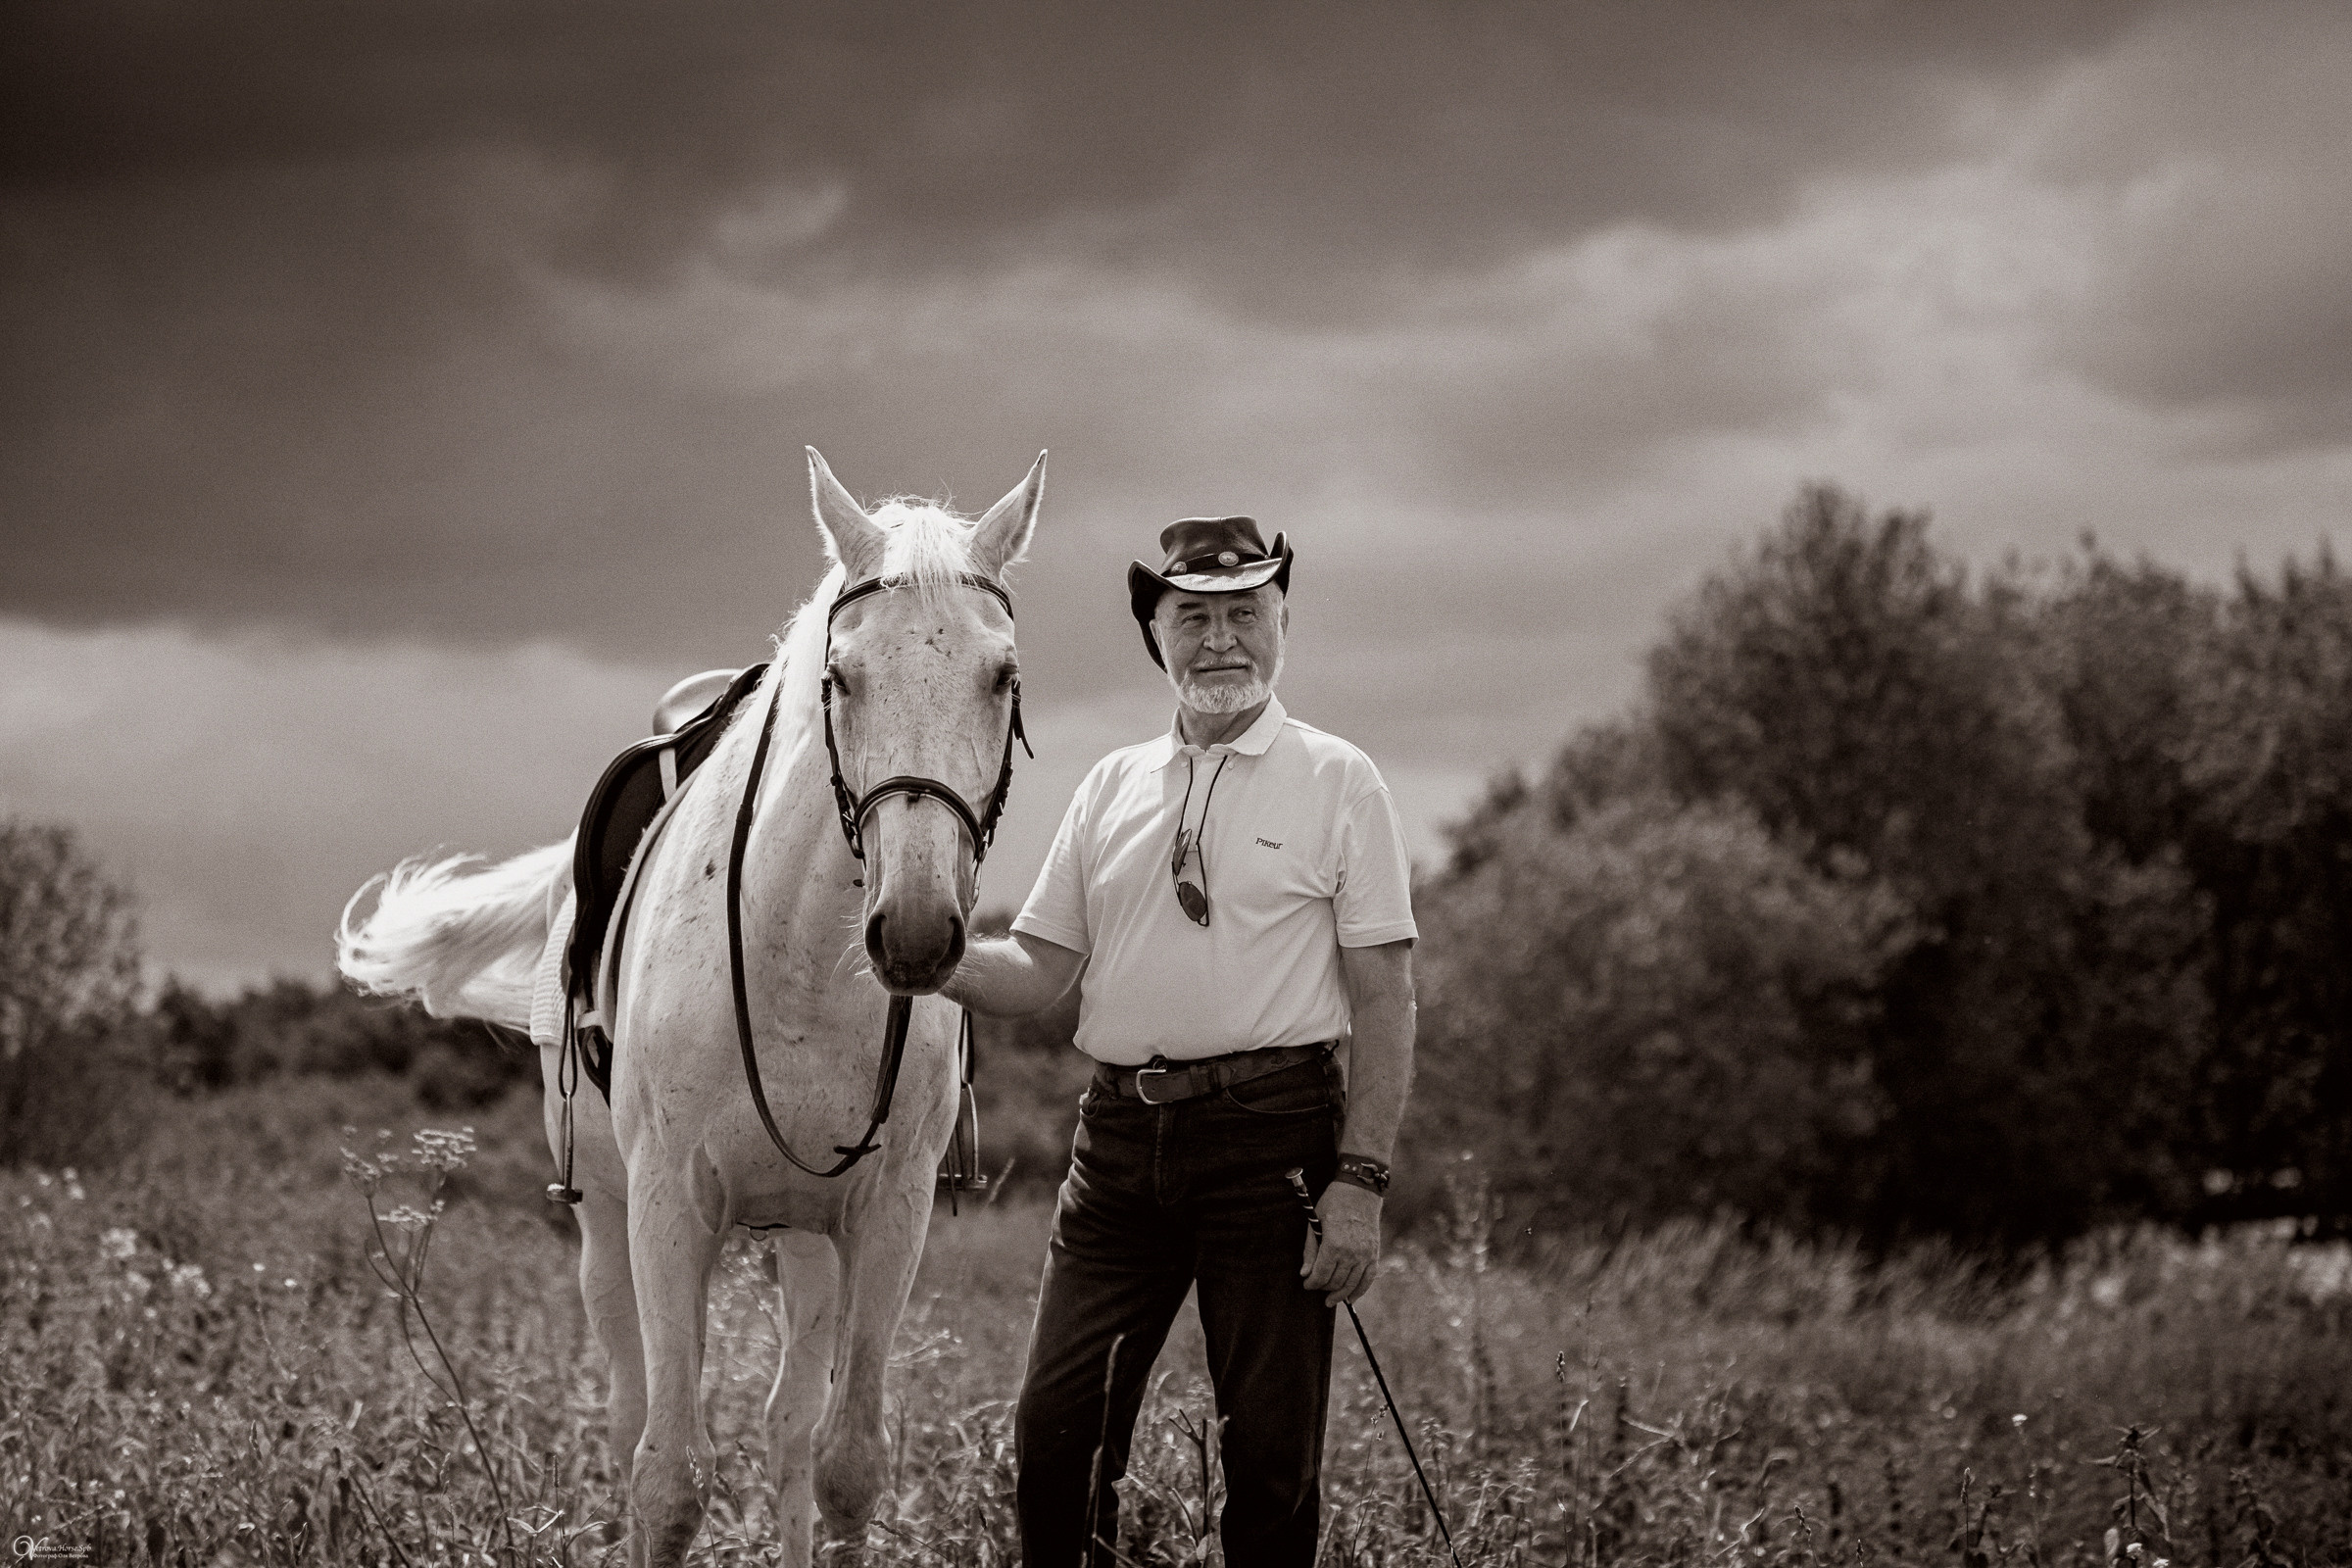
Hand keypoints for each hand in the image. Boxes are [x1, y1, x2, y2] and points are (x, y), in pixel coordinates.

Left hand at [1300, 1180, 1381, 1306]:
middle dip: (1323, 1287)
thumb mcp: (1315, 1222)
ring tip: (1330, 1299)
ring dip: (1339, 1294)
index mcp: (1334, 1245)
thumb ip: (1310, 1250)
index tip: (1306, 1284)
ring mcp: (1365, 1255)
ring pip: (1351, 1284)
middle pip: (1335, 1282)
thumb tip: (1305, 1273)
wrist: (1360, 1190)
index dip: (1311, 1283)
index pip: (1320, 1275)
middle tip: (1316, 1285)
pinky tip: (1350, 1298)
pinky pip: (1368, 1279)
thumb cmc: (1333, 1203)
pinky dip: (1359, 1291)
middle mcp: (1351, 1253)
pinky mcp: (1374, 1254)